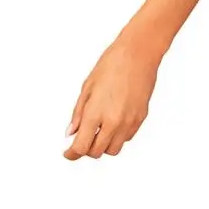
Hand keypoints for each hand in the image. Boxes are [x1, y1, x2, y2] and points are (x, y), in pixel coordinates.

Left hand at [63, 27, 159, 158]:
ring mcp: (129, 122)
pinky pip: (126, 138)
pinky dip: (117, 137)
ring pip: (114, 150)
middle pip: (97, 152)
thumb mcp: (87, 88)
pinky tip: (112, 123)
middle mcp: (114, 121)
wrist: (138, 54)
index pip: (81, 146)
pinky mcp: (140, 119)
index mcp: (96, 113)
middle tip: (81, 140)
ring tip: (98, 132)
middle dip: (86, 150)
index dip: (72, 154)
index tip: (68, 153)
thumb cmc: (112, 64)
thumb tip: (71, 132)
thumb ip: (78, 113)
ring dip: (103, 146)